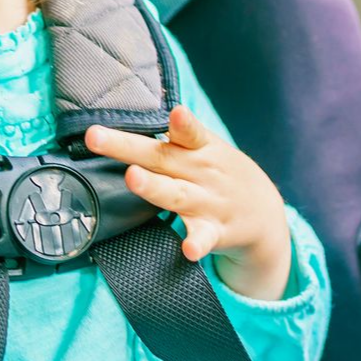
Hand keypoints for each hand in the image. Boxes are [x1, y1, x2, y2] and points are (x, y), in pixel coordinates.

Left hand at [85, 106, 293, 300]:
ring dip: (153, 188)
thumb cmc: (222, 174)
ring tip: (132, 178)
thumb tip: (131, 117)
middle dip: (126, 147)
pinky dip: (196, 244)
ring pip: (176, 195)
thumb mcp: (208, 148)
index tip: (174, 110)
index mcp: (201, 149)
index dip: (182, 122)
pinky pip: (203, 238)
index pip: (189, 132)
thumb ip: (177, 135)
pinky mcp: (215, 232)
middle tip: (95, 137)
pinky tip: (189, 250)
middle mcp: (203, 173)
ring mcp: (209, 203)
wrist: (266, 214)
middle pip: (162, 159)